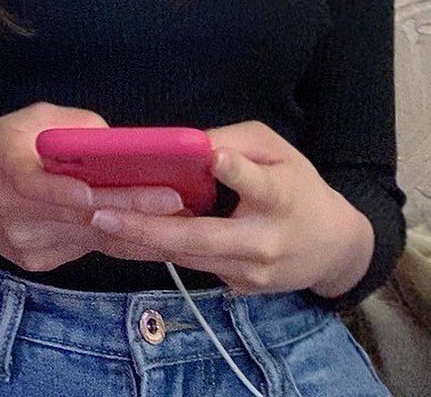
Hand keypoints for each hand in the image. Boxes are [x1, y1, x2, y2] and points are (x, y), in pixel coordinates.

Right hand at [0, 102, 186, 273]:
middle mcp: (13, 212)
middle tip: (173, 202)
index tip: (102, 194)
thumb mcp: (27, 119)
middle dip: (129, 209)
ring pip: (87, 238)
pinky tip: (145, 230)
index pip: (35, 186)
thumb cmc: (0, 146)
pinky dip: (114, 238)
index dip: (67, 193)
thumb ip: (69, 125)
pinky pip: (82, 249)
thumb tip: (114, 141)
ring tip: (176, 217)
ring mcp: (25, 244)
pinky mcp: (36, 263)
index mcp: (6, 168)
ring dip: (132, 228)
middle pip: (76, 216)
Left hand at [85, 120, 373, 294]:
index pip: (258, 184)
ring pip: (187, 257)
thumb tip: (189, 142)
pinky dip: (157, 254)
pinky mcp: (238, 288)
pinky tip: (121, 241)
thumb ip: (234, 142)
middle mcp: (263, 241)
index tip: (214, 157)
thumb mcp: (275, 148)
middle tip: (102, 216)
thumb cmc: (298, 183)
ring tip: (97, 227)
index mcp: (280, 196)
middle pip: (201, 237)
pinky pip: (191, 266)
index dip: (235, 171)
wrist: (333, 248)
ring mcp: (249, 272)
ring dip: (140, 244)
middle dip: (148, 228)